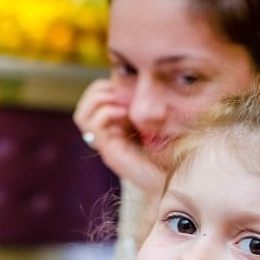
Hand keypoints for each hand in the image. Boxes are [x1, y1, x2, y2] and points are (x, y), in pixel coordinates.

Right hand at [74, 79, 163, 194]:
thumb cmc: (174, 149)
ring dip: (98, 100)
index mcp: (115, 126)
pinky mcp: (111, 153)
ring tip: (120, 101)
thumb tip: (138, 80)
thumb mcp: (158, 118)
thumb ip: (145, 103)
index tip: (125, 84)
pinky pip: (95, 127)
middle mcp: (106, 136)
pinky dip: (106, 113)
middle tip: (119, 90)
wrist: (177, 179)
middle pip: (83, 107)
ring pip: (82, 116)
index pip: (92, 100)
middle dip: (97, 91)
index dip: (103, 86)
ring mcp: (106, 145)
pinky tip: (125, 112)